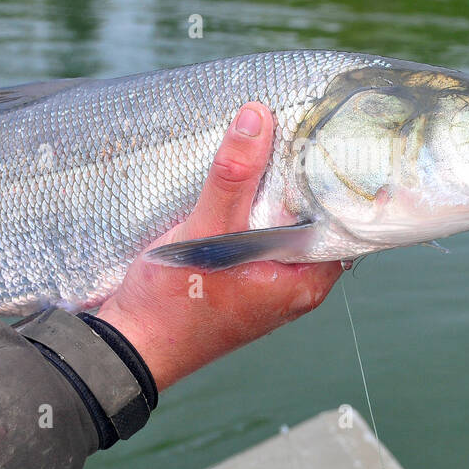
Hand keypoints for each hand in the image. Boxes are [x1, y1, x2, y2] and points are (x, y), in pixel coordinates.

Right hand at [98, 103, 342, 390]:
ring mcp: (265, 282)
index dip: (335, 178)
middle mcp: (294, 284)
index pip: (342, 219)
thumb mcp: (205, 233)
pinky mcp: (238, 278)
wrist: (126, 349)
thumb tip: (258, 119)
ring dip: (270, 190)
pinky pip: (255, 233)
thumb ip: (234, 177)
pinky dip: (248, 207)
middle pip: (309, 217)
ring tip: (266, 140)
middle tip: (294, 127)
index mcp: (305, 280)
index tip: (327, 136)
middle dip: (299, 177)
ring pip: (280, 224)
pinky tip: (237, 178)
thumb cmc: (171, 308)